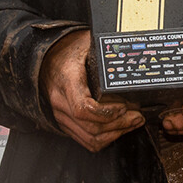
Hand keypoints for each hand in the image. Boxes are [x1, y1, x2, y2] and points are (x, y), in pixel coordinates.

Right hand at [43, 29, 143, 151]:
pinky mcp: (64, 122)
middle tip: (138, 116)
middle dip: (119, 124)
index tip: (124, 106)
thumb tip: (130, 53)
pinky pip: (85, 140)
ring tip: (133, 122)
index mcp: (67, 80)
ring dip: (115, 134)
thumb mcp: (86, 43)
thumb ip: (105, 50)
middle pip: (91, 126)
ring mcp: (61, 114)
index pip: (83, 108)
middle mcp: (61, 101)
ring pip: (90, 138)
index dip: (107, 113)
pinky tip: (119, 129)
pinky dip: (105, 139)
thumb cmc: (67, 49)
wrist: (45, 58)